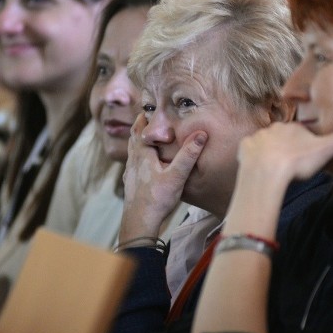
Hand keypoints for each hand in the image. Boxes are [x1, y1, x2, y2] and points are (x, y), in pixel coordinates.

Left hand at [120, 113, 206, 238]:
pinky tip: (145, 165)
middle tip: (147, 119)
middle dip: (140, 128)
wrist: (139, 223)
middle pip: (134, 139)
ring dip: (138, 143)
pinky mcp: (132, 185)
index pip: (140, 130)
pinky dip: (139, 158)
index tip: (150, 109)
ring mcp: (131, 174)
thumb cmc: (157, 199)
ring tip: (147, 138)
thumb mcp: (177, 175)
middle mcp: (133, 162)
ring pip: (132, 153)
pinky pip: (134, 166)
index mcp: (142, 155)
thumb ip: (188, 154)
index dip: (144, 119)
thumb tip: (201, 134)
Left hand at [237, 120, 332, 182]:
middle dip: (285, 147)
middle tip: (290, 164)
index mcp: (293, 128)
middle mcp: (274, 128)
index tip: (304, 157)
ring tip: (275, 170)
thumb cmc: (298, 161)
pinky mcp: (244, 149)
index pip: (299, 133)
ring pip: (264, 144)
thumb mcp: (327, 149)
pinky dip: (253, 159)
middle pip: (281, 137)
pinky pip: (249, 152)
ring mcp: (257, 138)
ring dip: (268, 153)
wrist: (267, 172)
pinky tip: (259, 169)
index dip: (303, 145)